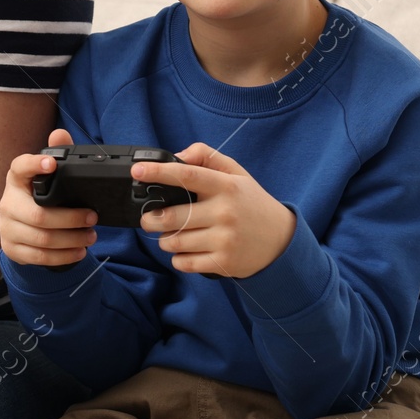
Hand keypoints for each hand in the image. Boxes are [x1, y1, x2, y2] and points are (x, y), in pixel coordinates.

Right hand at [0, 128, 99, 268]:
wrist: (18, 229)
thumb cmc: (38, 197)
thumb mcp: (47, 178)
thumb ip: (56, 154)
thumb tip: (60, 133)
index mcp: (16, 180)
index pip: (19, 168)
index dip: (34, 165)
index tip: (53, 165)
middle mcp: (7, 203)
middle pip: (38, 215)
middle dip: (70, 219)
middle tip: (93, 217)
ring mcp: (7, 228)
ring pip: (42, 239)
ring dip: (71, 239)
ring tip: (91, 236)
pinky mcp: (12, 249)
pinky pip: (39, 257)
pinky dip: (63, 256)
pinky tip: (79, 251)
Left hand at [135, 143, 296, 277]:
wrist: (281, 240)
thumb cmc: (251, 203)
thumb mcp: (236, 173)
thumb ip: (207, 157)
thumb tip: (177, 156)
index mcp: (226, 186)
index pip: (187, 175)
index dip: (159, 172)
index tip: (138, 171)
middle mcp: (225, 212)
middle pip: (172, 216)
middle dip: (151, 219)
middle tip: (149, 219)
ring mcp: (225, 239)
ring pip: (174, 242)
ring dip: (165, 240)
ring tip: (171, 235)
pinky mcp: (224, 262)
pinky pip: (185, 263)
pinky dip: (178, 258)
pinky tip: (186, 251)